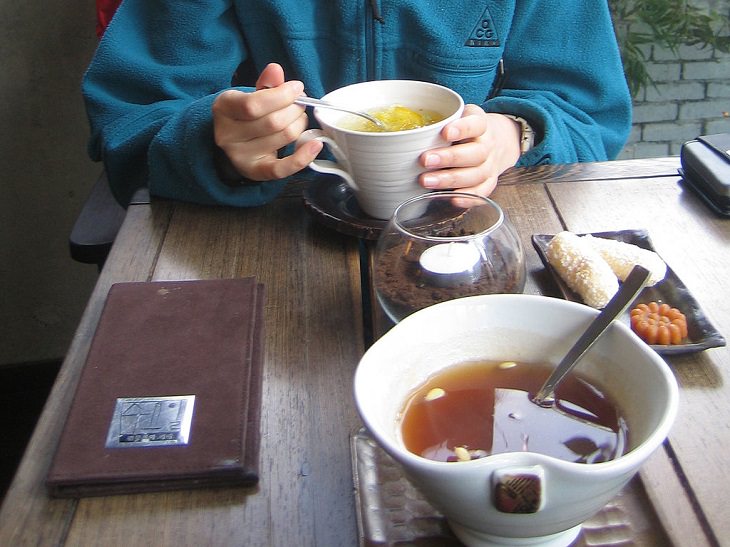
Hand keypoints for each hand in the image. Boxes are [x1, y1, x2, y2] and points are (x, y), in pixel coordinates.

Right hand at [212, 63, 322, 181]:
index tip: (297, 88)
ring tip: (299, 119)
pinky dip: (303, 156)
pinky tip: (315, 144)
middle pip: (274, 122)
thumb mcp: (251, 95)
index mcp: (223, 109)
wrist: (234, 142)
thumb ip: (266, 84)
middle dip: (295, 110)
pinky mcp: (256, 172)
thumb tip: (275, 70)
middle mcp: (228, 135)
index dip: (281, 95)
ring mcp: (240, 156)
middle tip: (300, 105)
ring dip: (300, 125)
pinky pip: (282, 168)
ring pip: (284, 137)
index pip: (254, 104)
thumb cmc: (245, 115)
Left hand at [418, 105, 521, 196]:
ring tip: (426, 181)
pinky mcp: (489, 182)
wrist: (492, 142)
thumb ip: (438, 122)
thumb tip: (400, 133)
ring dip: (450, 179)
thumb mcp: (457, 117)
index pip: (476, 124)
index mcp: (481, 124)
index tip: (444, 133)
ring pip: (476, 174)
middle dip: (449, 158)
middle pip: (475, 153)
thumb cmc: (465, 131)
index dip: (462, 128)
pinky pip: (482, 191)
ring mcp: (490, 165)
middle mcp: (488, 145)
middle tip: (425, 160)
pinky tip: (452, 199)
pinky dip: (468, 197)